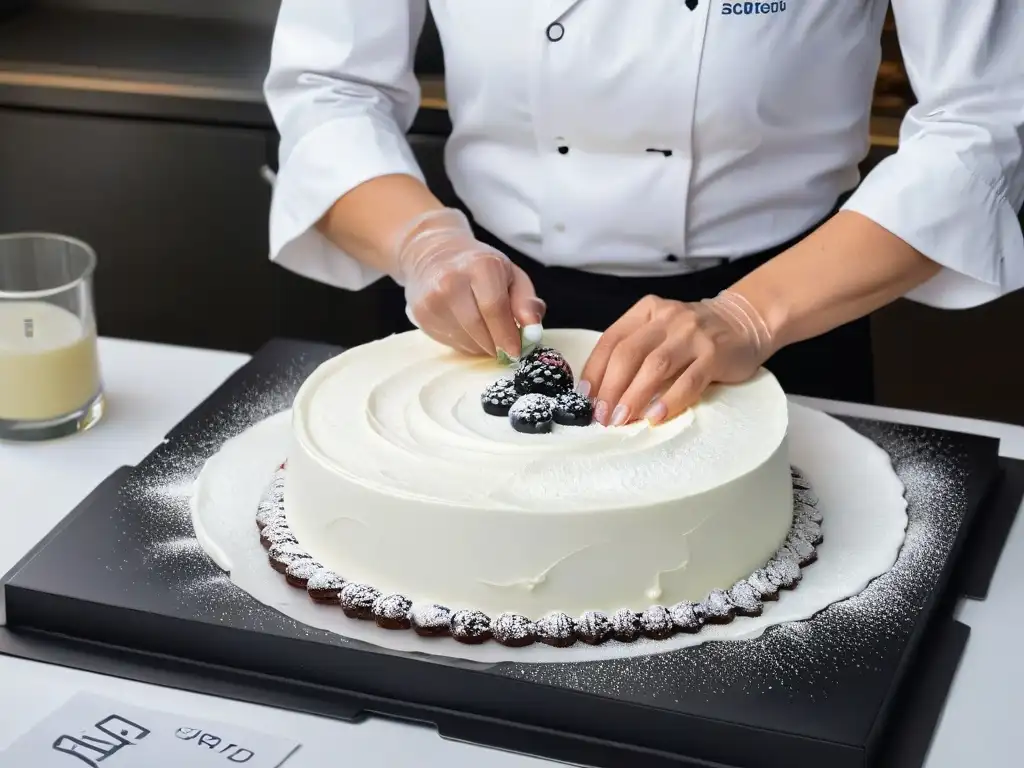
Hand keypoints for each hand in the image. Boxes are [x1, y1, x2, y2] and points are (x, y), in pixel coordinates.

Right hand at [391, 208, 544, 356]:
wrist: (433, 253)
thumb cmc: (479, 266)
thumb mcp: (510, 274)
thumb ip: (526, 301)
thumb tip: (533, 330)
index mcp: (480, 265)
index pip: (495, 309)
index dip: (508, 335)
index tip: (518, 352)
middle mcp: (451, 281)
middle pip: (479, 329)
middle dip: (497, 345)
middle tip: (506, 349)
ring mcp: (432, 299)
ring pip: (466, 341)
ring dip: (483, 346)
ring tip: (487, 333)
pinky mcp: (421, 315)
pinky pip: (451, 343)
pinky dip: (466, 344)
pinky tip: (468, 329)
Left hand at [579, 292, 773, 425]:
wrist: (745, 321)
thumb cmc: (693, 335)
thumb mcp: (659, 330)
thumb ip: (635, 351)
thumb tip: (603, 394)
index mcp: (645, 311)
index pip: (611, 341)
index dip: (594, 371)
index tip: (585, 399)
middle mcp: (667, 318)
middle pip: (629, 354)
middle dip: (610, 388)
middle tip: (602, 417)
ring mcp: (692, 335)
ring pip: (655, 367)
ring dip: (634, 396)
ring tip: (622, 420)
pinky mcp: (715, 354)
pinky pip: (689, 380)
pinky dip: (669, 401)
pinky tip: (655, 418)